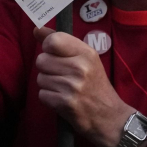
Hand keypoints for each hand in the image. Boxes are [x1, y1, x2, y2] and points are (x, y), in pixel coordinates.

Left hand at [34, 27, 134, 146]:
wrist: (109, 117)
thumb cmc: (96, 85)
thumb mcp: (85, 59)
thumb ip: (61, 42)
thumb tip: (36, 29)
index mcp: (86, 53)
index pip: (53, 40)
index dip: (48, 47)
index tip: (54, 54)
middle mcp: (80, 67)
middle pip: (41, 60)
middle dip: (47, 68)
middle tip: (61, 75)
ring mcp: (72, 86)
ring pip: (40, 78)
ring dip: (48, 84)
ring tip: (63, 88)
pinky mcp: (65, 103)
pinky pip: (42, 94)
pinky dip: (48, 98)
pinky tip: (61, 99)